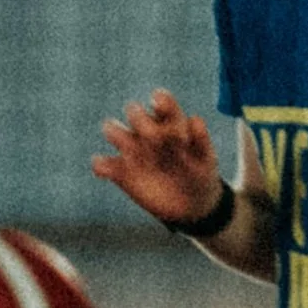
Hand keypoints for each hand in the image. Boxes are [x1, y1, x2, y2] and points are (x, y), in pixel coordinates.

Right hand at [92, 90, 224, 224]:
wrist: (191, 205)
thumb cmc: (199, 174)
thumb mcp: (206, 160)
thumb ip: (200, 141)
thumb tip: (195, 119)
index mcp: (170, 122)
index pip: (163, 103)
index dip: (162, 102)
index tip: (165, 110)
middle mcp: (148, 131)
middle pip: (135, 113)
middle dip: (141, 120)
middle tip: (156, 140)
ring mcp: (132, 150)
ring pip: (114, 131)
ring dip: (116, 134)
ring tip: (128, 149)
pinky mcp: (121, 172)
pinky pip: (103, 164)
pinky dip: (102, 165)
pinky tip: (105, 171)